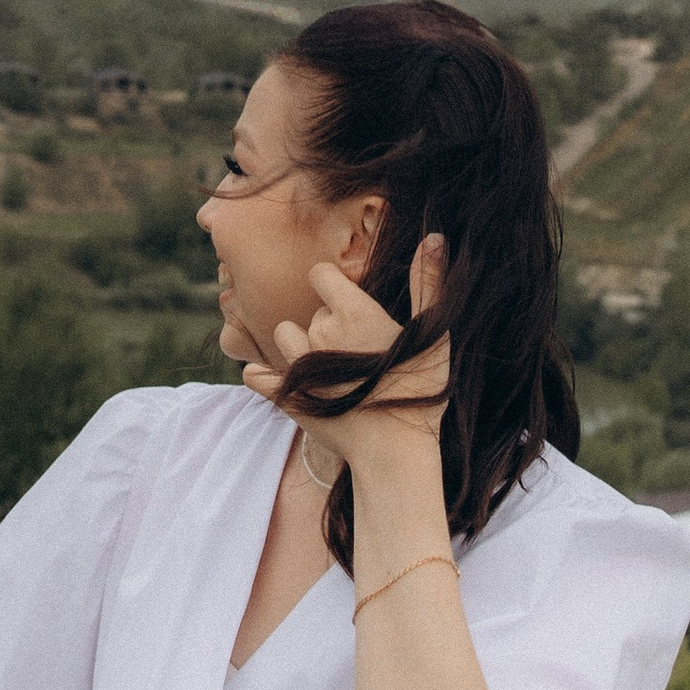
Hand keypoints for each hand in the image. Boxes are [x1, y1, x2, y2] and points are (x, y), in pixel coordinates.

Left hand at [244, 232, 449, 461]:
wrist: (396, 452)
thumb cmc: (420, 390)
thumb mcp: (433, 334)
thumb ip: (427, 283)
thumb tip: (434, 236)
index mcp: (353, 313)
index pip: (321, 274)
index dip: (335, 285)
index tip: (351, 302)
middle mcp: (320, 334)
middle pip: (311, 311)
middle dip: (328, 323)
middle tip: (357, 350)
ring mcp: (299, 366)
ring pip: (285, 336)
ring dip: (300, 346)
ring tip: (329, 366)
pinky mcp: (284, 395)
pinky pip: (254, 373)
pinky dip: (264, 375)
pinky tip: (285, 380)